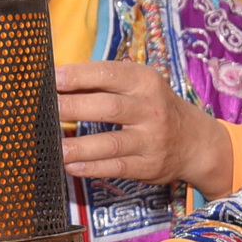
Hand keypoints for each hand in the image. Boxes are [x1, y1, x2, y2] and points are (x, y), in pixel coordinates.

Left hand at [57, 60, 234, 192]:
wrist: (195, 141)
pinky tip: (71, 166)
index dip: (79, 75)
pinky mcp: (148, 166)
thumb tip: (56, 81)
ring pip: (110, 143)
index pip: (108, 74)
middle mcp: (151, 109)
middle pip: (107, 107)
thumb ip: (103, 84)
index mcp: (145, 81)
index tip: (52, 77)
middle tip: (46, 110)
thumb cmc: (154, 107)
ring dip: (79, 146)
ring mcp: (151, 139)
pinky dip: (91, 168)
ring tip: (54, 147)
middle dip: (73, 108)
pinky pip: (116, 167)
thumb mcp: (139, 87)